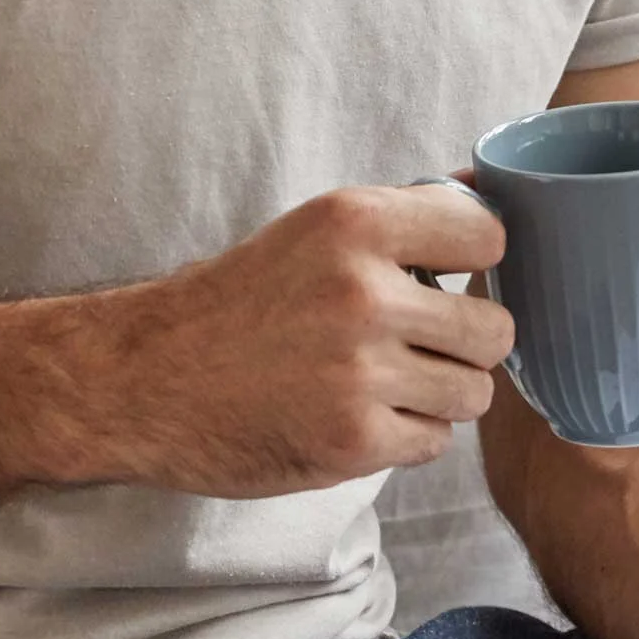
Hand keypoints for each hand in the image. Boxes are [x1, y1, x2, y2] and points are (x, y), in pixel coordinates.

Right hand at [79, 183, 513, 495]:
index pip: (490, 236)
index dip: (477, 263)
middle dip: (464, 344)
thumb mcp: (311, 231)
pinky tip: (356, 417)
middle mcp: (363, 292)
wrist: (144, 379)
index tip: (449, 280)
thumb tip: (490, 196)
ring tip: (384, 385)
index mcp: (355, 223)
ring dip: (439, 396)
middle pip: (494, 330)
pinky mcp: (352, 440)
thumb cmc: (236, 303)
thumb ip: (402, 219)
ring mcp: (359, 371)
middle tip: (415, 347)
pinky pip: (435, 441)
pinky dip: (405, 437)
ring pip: (473, 392)